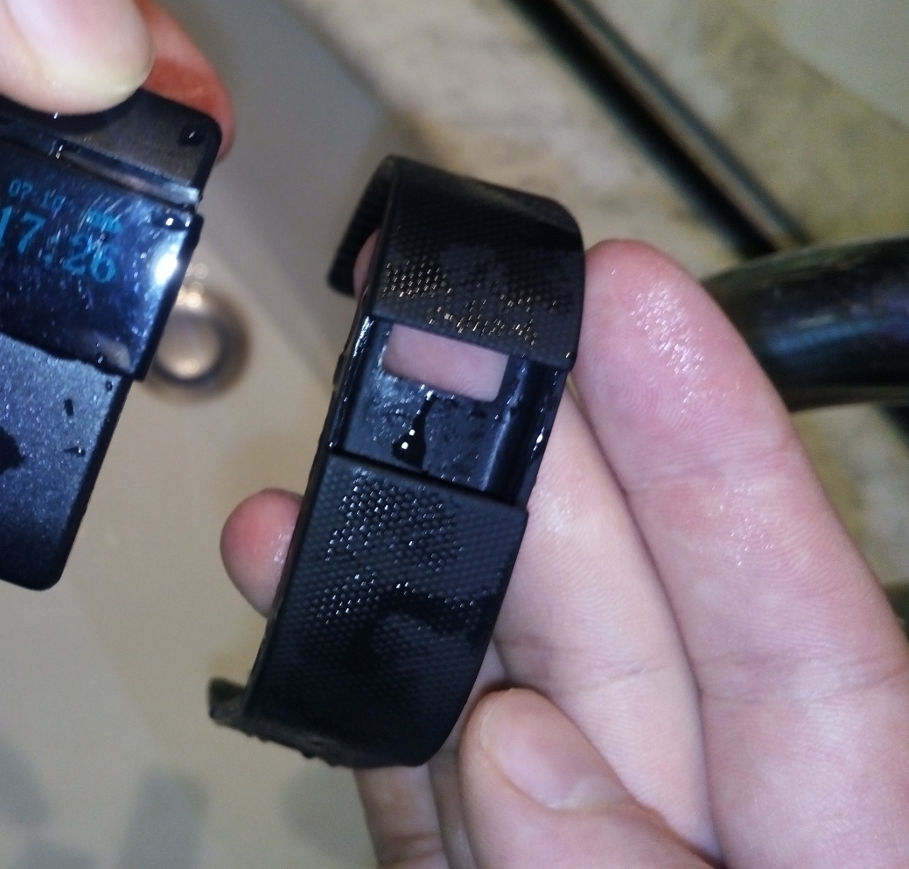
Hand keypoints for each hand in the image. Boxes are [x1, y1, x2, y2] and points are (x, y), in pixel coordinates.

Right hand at [220, 239, 908, 867]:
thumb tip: (520, 754)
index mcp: (836, 840)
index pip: (796, 631)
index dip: (719, 460)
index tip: (641, 308)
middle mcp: (692, 819)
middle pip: (619, 617)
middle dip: (535, 455)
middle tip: (453, 329)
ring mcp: (555, 844)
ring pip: (488, 671)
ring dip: (402, 539)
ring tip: (347, 429)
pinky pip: (398, 766)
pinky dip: (335, 672)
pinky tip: (286, 563)